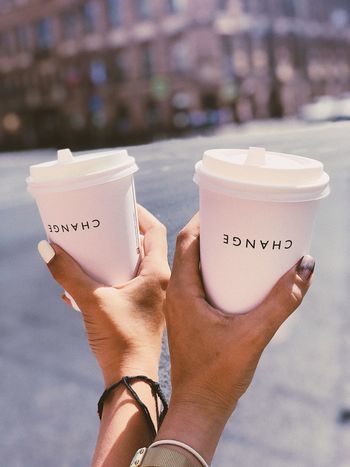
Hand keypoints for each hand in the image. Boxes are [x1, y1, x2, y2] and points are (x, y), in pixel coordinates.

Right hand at [39, 205, 169, 385]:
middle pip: (143, 246)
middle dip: (120, 235)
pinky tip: (81, 288)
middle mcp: (160, 282)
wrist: (130, 378)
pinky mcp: (142, 311)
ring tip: (89, 253)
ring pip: (133, 267)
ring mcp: (152, 298)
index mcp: (158, 273)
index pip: (155, 230)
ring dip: (112, 258)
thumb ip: (68, 275)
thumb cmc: (120, 340)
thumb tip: (47, 249)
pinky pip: (126, 286)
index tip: (120, 205)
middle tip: (101, 226)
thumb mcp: (92, 301)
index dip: (139, 213)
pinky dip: (108, 280)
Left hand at [159, 213, 314, 461]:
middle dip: (212, 231)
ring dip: (212, 251)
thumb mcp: (255, 333)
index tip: (224, 204)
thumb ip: (282, 301)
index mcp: (182, 290)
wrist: (200, 406)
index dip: (203, 218)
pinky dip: (214, 271)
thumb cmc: (218, 374)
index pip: (186, 240)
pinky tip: (235, 276)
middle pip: (189, 249)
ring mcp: (181, 306)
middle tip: (238, 221)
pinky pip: (198, 283)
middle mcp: (177, 293)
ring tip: (239, 242)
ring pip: (193, 266)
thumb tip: (306, 267)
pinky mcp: (189, 317)